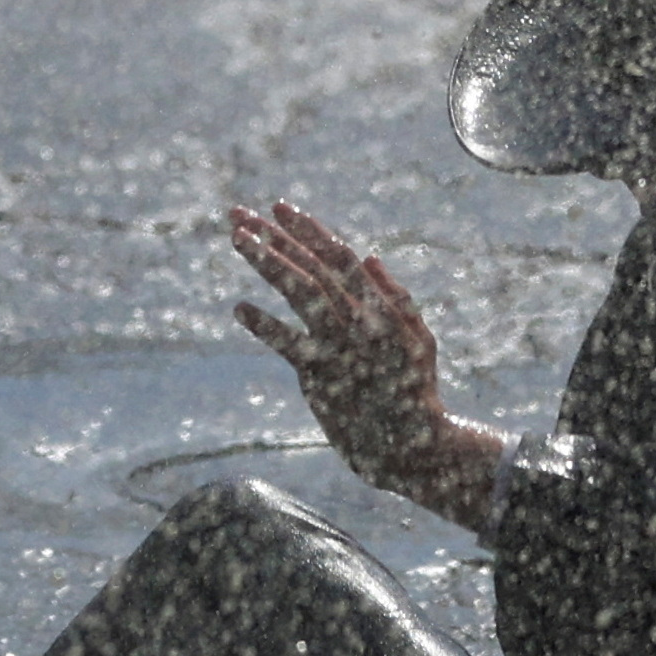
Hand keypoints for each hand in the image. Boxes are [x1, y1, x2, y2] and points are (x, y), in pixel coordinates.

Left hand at [226, 198, 505, 527]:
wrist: (415, 448)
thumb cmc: (415, 393)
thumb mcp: (419, 340)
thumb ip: (398, 297)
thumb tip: (369, 256)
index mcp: (382, 306)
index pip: (338, 256)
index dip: (307, 229)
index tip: (278, 207)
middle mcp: (362, 319)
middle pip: (312, 265)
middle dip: (273, 236)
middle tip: (237, 213)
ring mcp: (342, 345)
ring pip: (301, 291)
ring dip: (267, 261)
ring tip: (236, 239)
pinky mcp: (324, 376)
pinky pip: (288, 344)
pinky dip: (264, 324)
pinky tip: (238, 308)